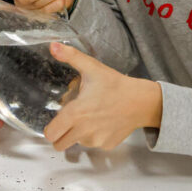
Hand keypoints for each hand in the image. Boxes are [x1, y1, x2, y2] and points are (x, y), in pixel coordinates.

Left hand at [43, 43, 162, 150]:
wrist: (141, 101)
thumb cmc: (115, 84)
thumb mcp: (91, 67)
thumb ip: (70, 56)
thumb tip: (52, 45)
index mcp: (75, 114)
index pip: (51, 134)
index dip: (50, 128)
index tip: (55, 120)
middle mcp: (84, 131)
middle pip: (59, 144)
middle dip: (60, 135)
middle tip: (67, 122)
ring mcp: (96, 140)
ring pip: (77, 143)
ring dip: (77, 134)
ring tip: (89, 116)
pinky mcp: (107, 145)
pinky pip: (93, 144)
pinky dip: (94, 136)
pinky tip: (101, 122)